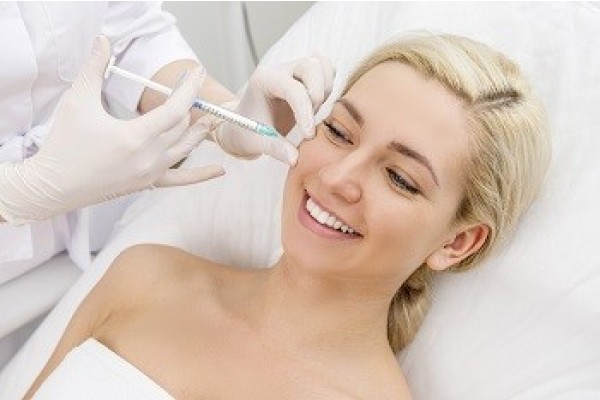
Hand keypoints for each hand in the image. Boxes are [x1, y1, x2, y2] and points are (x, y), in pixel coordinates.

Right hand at [0, 36, 222, 223]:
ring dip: (200, 131)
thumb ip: (94, 69)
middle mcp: (149, 158)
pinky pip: (181, 180)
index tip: (196, 73)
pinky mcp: (148, 184)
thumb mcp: (77, 101)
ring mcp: (151, 173)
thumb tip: (103, 41)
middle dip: (191, 103)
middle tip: (195, 86)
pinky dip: (201, 175)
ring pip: (185, 148)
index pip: (175, 109)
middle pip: (181, 126)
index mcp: (135, 137)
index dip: (189, 89)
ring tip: (213, 116)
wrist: (53, 186)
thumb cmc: (64, 145)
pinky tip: (219, 170)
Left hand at [211, 55, 334, 164]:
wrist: (245, 125)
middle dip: (317, 95)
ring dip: (324, 90)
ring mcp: (294, 69)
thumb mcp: (257, 142)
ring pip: (323, 65)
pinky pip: (327, 71)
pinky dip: (328, 87)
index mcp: (264, 80)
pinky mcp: (305, 74)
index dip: (305, 113)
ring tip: (311, 112)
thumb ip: (275, 149)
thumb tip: (295, 158)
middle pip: (312, 66)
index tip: (309, 136)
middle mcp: (280, 69)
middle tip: (308, 120)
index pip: (293, 89)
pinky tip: (316, 106)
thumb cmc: (247, 132)